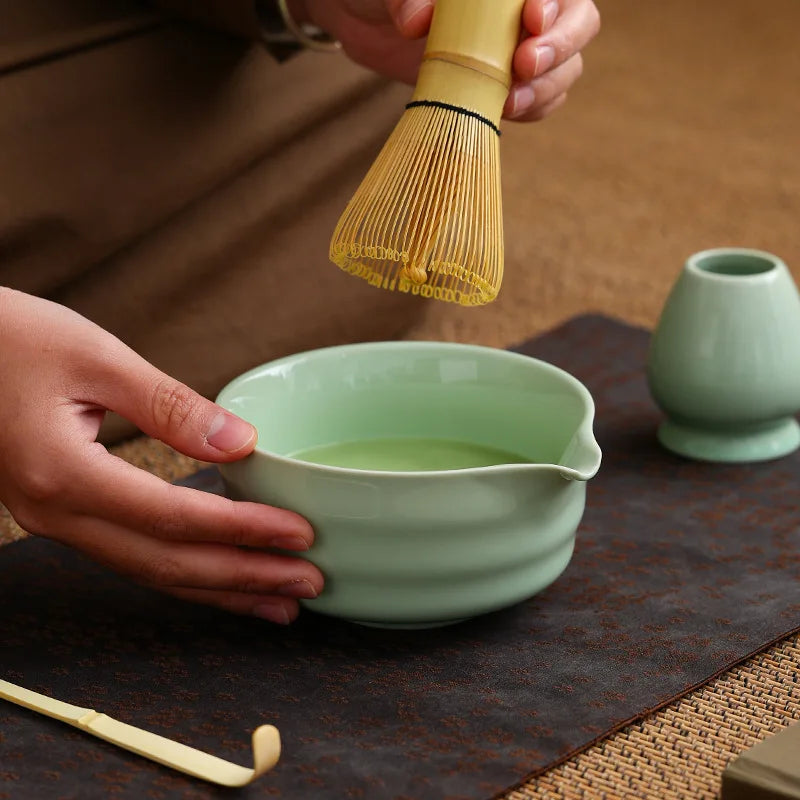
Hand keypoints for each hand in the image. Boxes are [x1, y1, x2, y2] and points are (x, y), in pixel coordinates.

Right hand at [0, 289, 322, 623]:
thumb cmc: (13, 341)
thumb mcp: (98, 358)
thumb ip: (171, 405)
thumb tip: (241, 444)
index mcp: (65, 473)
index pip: (174, 518)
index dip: (242, 530)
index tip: (299, 535)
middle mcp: (57, 512)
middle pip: (167, 562)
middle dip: (243, 577)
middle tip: (308, 583)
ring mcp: (56, 520)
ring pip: (150, 571)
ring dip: (219, 588)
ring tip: (278, 602)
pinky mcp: (64, 512)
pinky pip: (134, 556)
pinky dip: (185, 571)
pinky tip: (220, 576)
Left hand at [297, 0, 599, 120]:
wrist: (366, 17)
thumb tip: (416, 22)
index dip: (556, 3)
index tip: (532, 19)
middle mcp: (527, 8)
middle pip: (579, 23)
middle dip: (560, 47)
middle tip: (524, 65)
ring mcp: (521, 46)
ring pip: (565, 67)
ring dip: (546, 87)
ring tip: (511, 101)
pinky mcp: (505, 84)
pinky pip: (539, 100)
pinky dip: (532, 110)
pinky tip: (507, 112)